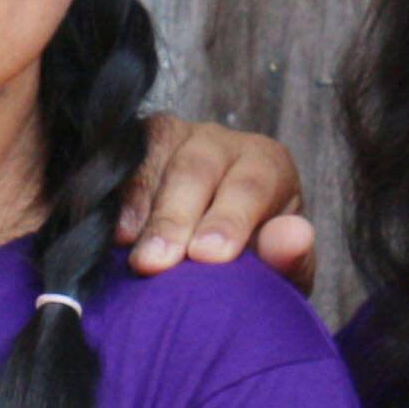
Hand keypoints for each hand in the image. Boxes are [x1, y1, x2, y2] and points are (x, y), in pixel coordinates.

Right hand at [119, 112, 320, 282]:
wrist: (211, 254)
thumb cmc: (250, 257)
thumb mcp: (279, 265)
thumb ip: (290, 255)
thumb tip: (293, 237)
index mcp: (265, 163)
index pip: (251, 185)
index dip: (229, 219)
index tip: (210, 255)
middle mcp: (218, 143)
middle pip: (195, 170)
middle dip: (175, 219)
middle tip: (157, 263)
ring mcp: (171, 141)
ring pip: (152, 162)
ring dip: (139, 210)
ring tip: (132, 253)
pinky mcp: (131, 150)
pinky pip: (119, 164)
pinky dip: (115, 200)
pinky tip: (115, 235)